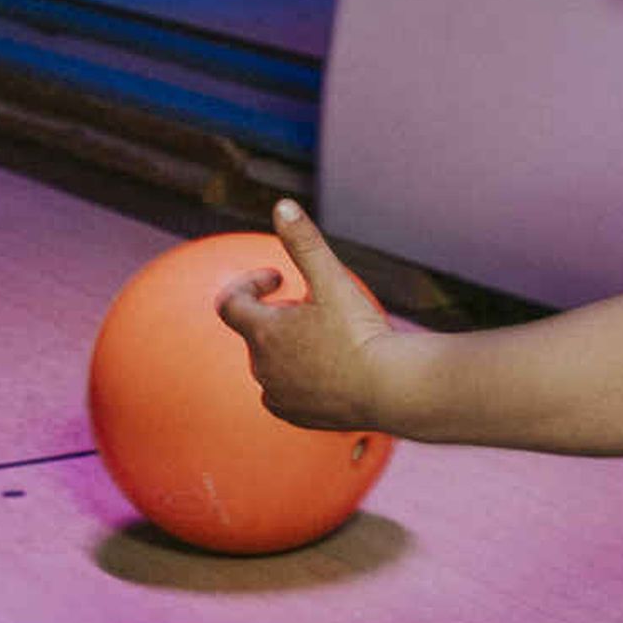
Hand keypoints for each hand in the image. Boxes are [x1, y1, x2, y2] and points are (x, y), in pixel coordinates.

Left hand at [215, 200, 404, 431]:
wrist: (391, 389)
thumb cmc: (361, 333)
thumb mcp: (332, 280)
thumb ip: (304, 242)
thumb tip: (282, 206)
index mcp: (263, 333)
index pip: (231, 303)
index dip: (251, 284)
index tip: (280, 279)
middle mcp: (262, 367)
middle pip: (255, 332)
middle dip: (279, 314)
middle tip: (316, 306)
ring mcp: (278, 395)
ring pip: (270, 363)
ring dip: (288, 346)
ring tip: (326, 337)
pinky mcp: (296, 416)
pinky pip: (284, 393)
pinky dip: (297, 377)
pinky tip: (327, 369)